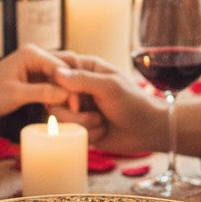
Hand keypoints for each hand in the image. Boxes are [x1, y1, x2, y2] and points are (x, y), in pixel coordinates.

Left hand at [0, 44, 69, 116]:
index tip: (76, 107)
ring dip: (66, 90)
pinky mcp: (32, 74)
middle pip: (65, 67)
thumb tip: (69, 95)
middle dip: (72, 86)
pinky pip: (51, 81)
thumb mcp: (17, 95)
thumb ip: (44, 92)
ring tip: (71, 109)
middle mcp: (35, 53)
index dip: (71, 87)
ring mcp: (34, 63)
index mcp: (31, 53)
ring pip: (60, 75)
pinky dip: (57, 92)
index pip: (62, 68)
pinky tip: (60, 106)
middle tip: (77, 108)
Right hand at [48, 53, 164, 151]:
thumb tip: (56, 72)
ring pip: (58, 117)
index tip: (71, 96)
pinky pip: (69, 131)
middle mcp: (78, 87)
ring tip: (100, 122)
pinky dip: (87, 134)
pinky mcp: (80, 126)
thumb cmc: (133, 103)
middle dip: (70, 109)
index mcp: (85, 68)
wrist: (148, 131)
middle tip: (86, 110)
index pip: (56, 68)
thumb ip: (82, 79)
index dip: (56, 83)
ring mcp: (78, 107)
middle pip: (52, 96)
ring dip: (81, 123)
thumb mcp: (109, 87)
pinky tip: (102, 131)